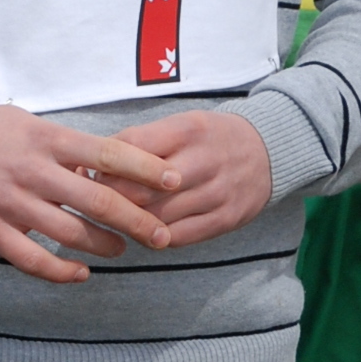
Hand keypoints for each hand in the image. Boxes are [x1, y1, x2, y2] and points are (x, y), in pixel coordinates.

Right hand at [0, 104, 179, 281]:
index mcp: (47, 140)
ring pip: (71, 234)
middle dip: (137, 221)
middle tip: (162, 235)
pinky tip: (80, 274)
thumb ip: (65, 143)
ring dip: (103, 246)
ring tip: (121, 250)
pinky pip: (32, 259)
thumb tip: (108, 160)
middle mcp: (33, 172)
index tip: (175, 181)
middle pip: (98, 201)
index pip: (109, 155)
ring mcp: (11, 203)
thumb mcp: (26, 122)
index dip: (147, 170)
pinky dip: (60, 271)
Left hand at [104, 107, 273, 245]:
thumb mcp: (181, 124)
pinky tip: (148, 229)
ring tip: (120, 218)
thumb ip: (141, 142)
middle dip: (112, 199)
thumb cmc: (211, 139)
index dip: (104, 166)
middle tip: (99, 202)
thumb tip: (92, 165)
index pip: (130, 150)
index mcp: (188, 130)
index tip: (93, 173)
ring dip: (131, 222)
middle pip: (140, 190)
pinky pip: (179, 237)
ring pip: (156, 218)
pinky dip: (157, 236)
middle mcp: (204, 160)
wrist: (269, 151)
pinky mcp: (227, 218)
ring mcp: (218, 192)